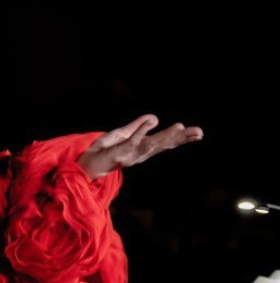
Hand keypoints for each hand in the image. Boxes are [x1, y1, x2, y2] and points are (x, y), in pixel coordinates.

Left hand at [77, 114, 202, 178]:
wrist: (84, 164)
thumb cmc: (103, 150)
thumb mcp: (122, 134)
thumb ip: (137, 126)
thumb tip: (155, 118)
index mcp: (141, 148)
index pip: (164, 143)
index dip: (181, 138)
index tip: (198, 134)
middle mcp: (138, 153)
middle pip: (162, 145)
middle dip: (181, 139)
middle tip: (199, 132)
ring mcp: (129, 154)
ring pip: (151, 144)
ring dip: (165, 136)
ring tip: (180, 127)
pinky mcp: (118, 153)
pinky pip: (132, 140)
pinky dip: (142, 131)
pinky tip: (152, 122)